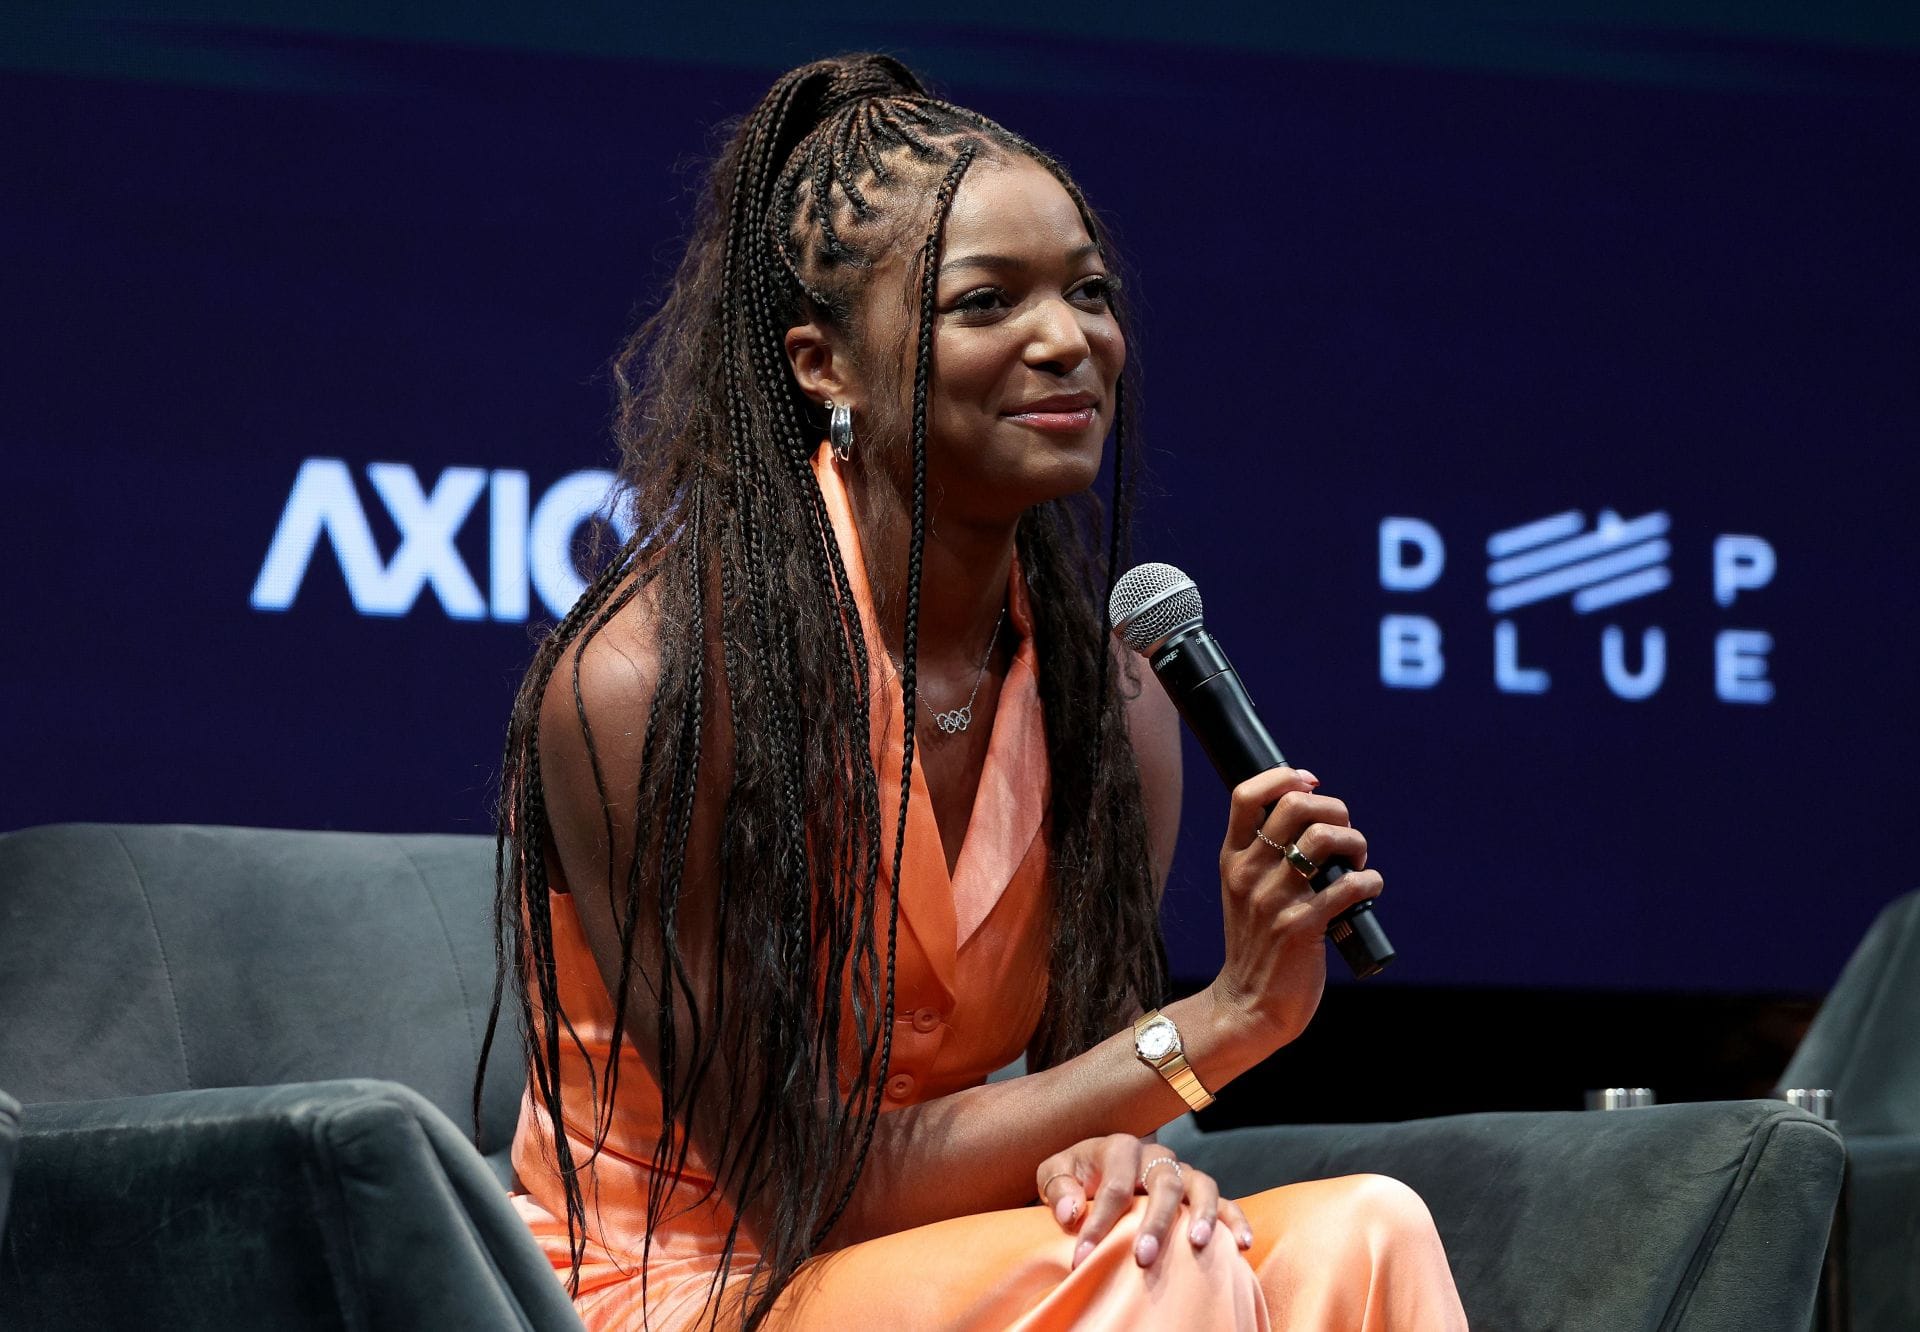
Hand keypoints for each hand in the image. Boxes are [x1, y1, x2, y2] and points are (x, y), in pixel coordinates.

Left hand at [1036, 1134, 1252, 1269]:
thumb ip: (1058, 1188)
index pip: (1113, 1187)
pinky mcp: (1198, 1190)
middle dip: (1155, 1223)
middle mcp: (1155, 1155)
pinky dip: (1236, 1219)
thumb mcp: (1055, 1173)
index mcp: (1119, 1147)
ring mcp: (1181, 1171)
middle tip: (1143, 1258)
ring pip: (1200, 1186)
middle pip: (1163, 1185)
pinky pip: (1225, 1201)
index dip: (1098, 1224)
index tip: (1082, 1259)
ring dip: (1202, 1215)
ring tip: (1198, 1244)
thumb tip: (1072, 1213)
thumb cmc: (1076, 1176)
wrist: (1095, 1170)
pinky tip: (1243, 1244)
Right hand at [1211, 767, 1383, 1051]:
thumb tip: (1310, 817)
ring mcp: (1275, 900)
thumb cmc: (1257, 944)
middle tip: (1344, 831)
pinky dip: (1370, 881)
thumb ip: (1264, 857)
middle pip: (1294, 807)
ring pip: (1323, 840)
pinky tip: (1369, 888)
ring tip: (1356, 861)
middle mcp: (1249, 874)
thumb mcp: (1243, 892)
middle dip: (1333, 808)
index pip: (1246, 796)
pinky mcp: (1303, 927)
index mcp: (1232, 859)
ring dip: (1354, 842)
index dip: (1283, 777)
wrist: (1249, 1004)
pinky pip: (1349, 886)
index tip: (1310, 783)